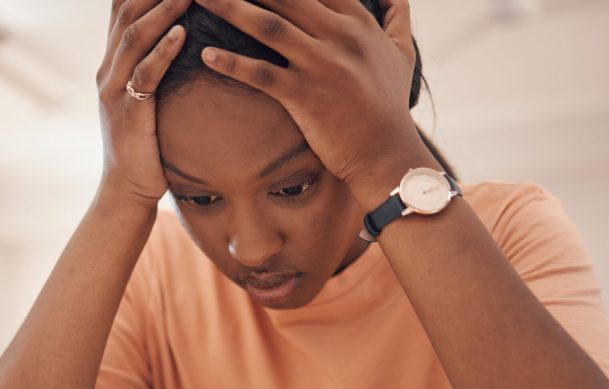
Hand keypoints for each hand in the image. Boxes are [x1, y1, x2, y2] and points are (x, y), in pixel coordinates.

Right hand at [96, 0, 193, 207]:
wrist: (127, 189)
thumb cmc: (146, 142)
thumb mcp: (144, 96)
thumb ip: (152, 65)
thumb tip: (179, 36)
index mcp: (112, 61)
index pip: (122, 7)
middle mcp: (108, 68)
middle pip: (127, 12)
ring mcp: (114, 90)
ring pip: (134, 37)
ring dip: (163, 9)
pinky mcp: (128, 113)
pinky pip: (145, 75)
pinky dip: (163, 52)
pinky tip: (182, 34)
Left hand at [193, 0, 429, 201]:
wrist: (386, 153)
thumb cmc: (390, 104)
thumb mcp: (402, 52)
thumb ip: (397, 16)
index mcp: (358, 22)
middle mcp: (340, 36)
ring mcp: (322, 65)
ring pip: (267, 26)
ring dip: (229, 8)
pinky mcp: (305, 96)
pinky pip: (261, 74)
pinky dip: (232, 63)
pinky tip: (206, 54)